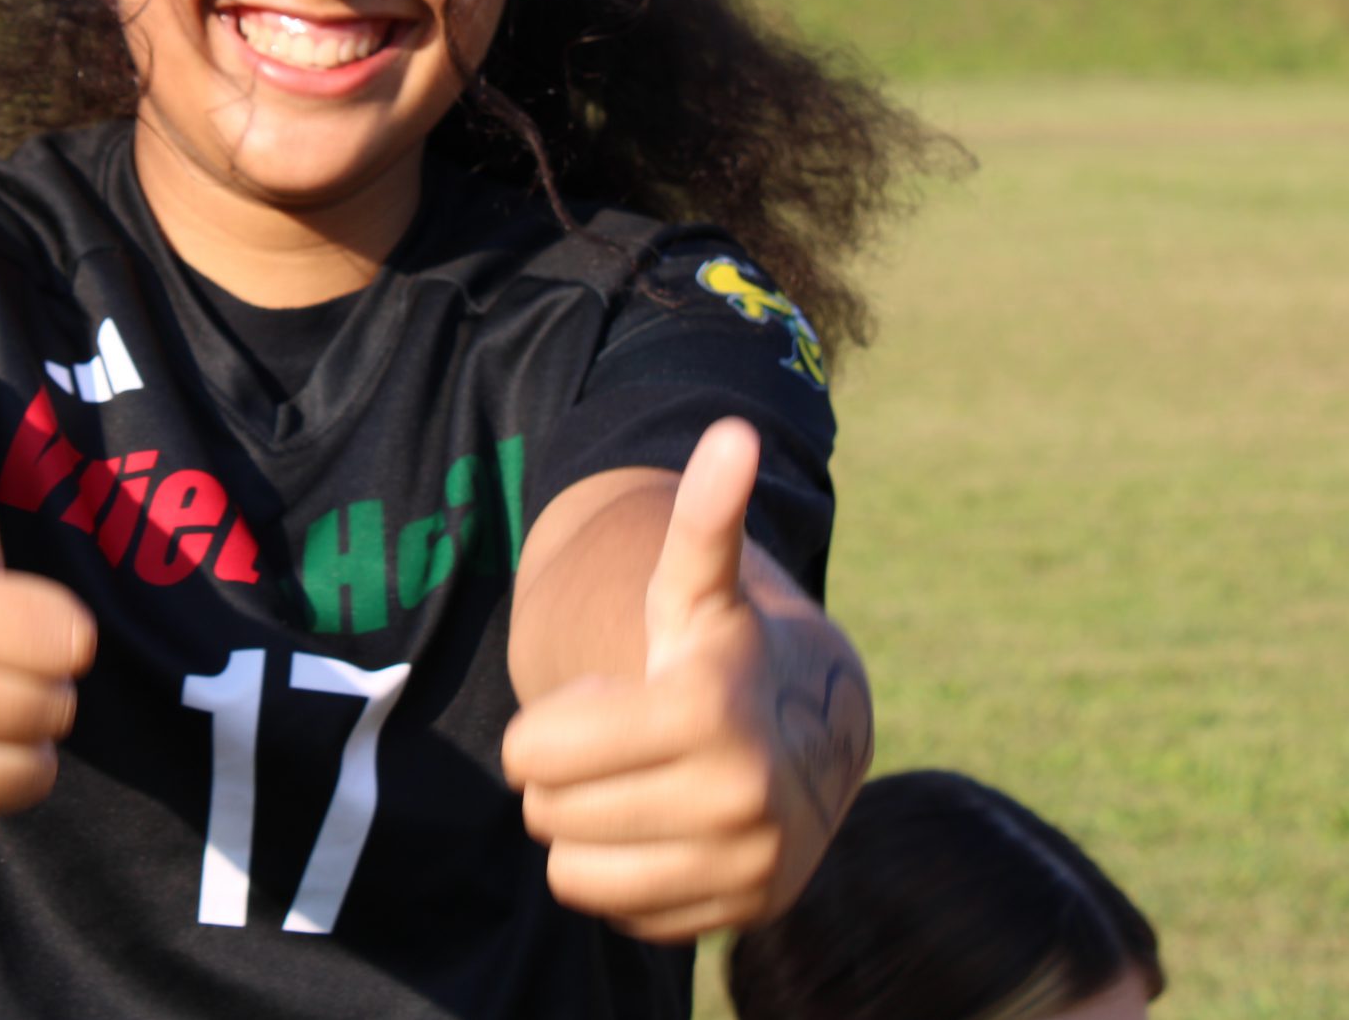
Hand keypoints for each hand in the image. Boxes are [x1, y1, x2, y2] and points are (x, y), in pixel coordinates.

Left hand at [501, 419, 865, 941]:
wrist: (815, 736)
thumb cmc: (722, 653)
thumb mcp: (698, 589)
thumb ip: (703, 519)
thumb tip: (731, 433)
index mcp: (705, 713)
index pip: (534, 753)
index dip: (547, 725)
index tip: (598, 706)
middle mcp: (737, 799)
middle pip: (548, 813)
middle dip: (563, 778)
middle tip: (617, 746)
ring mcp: (744, 867)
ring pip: (574, 873)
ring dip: (585, 831)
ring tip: (636, 788)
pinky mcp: (739, 915)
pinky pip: (618, 914)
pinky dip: (624, 878)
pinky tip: (665, 832)